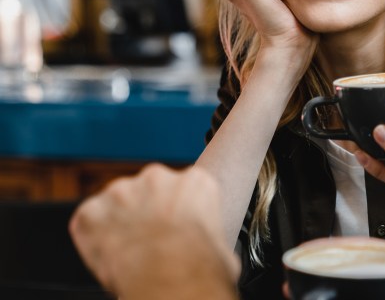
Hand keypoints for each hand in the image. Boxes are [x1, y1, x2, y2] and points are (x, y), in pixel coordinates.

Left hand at [69, 164, 239, 299]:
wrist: (170, 281)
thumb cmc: (199, 267)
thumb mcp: (221, 243)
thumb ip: (208, 232)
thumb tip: (209, 247)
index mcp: (195, 181)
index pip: (183, 189)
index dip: (177, 212)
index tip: (174, 228)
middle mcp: (158, 177)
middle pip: (149, 191)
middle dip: (147, 212)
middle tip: (150, 241)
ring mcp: (122, 191)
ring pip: (117, 203)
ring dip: (120, 223)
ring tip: (130, 252)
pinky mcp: (92, 210)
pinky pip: (89, 221)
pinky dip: (94, 237)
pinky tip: (109, 255)